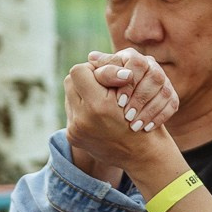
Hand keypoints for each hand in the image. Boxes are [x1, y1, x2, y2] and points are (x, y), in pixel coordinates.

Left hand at [64, 59, 175, 181]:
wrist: (142, 154)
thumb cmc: (142, 116)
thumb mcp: (131, 90)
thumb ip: (108, 74)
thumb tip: (91, 57)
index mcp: (98, 105)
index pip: (79, 71)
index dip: (92, 70)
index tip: (104, 76)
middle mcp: (83, 119)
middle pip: (70, 82)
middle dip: (84, 80)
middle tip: (100, 84)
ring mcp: (75, 130)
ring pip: (69, 96)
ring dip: (82, 93)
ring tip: (98, 98)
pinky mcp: (73, 137)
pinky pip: (71, 112)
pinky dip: (82, 109)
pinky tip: (97, 113)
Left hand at [86, 49, 178, 133]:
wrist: (123, 113)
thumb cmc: (106, 91)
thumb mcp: (101, 81)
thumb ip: (100, 72)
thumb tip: (93, 57)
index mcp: (131, 56)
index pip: (137, 62)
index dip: (130, 82)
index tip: (119, 101)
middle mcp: (151, 65)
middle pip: (155, 77)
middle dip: (140, 99)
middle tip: (127, 116)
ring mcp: (164, 81)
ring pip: (164, 92)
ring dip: (149, 111)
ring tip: (134, 126)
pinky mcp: (172, 97)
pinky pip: (172, 105)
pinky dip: (159, 117)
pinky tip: (146, 128)